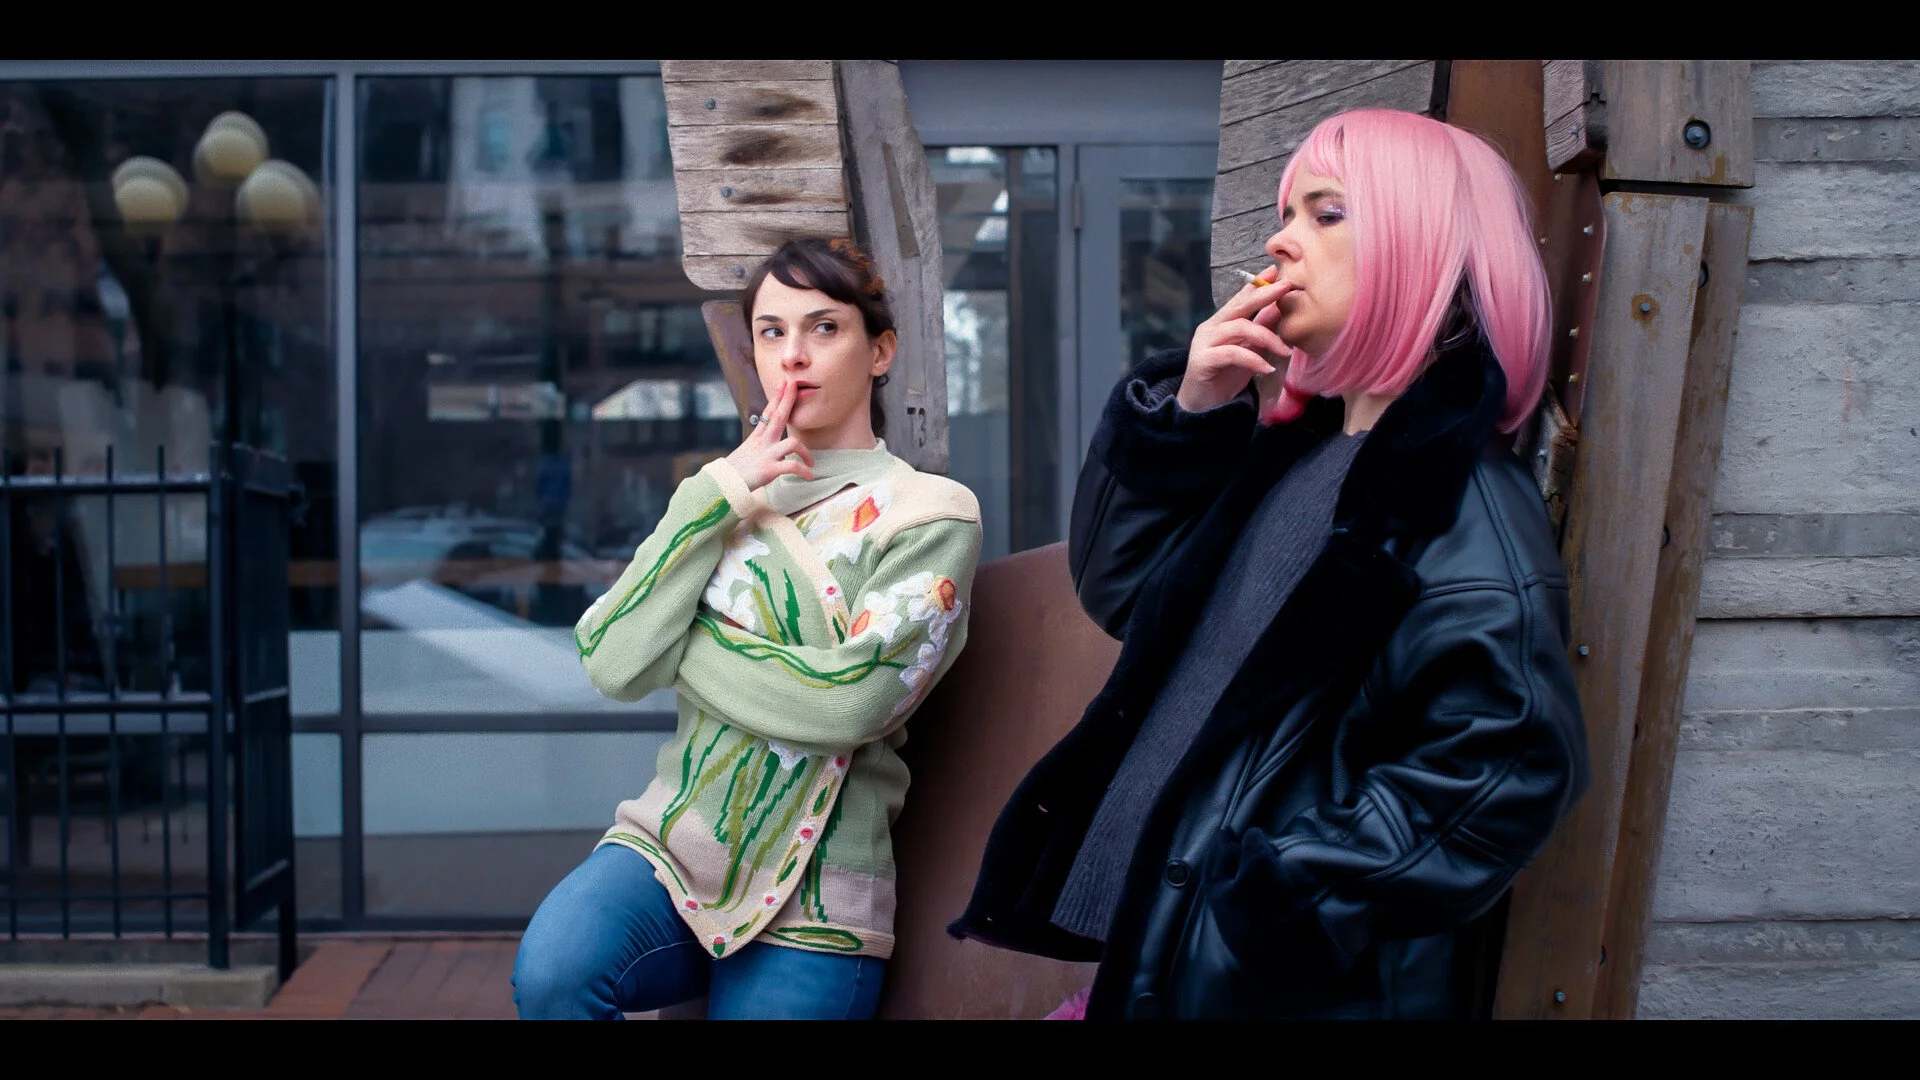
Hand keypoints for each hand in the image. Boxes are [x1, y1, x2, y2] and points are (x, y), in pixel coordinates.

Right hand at [725, 378, 815, 489]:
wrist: (723, 485)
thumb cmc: (736, 472)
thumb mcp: (747, 453)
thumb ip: (760, 446)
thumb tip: (772, 446)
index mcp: (757, 438)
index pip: (768, 413)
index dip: (777, 397)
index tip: (783, 382)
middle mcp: (762, 443)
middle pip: (778, 416)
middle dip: (787, 400)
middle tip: (794, 385)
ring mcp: (766, 455)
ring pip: (792, 442)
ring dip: (805, 452)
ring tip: (811, 463)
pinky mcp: (769, 469)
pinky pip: (792, 466)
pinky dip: (803, 470)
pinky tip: (810, 476)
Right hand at [1177, 269, 1292, 413]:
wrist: (1202, 408)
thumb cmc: (1225, 378)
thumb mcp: (1250, 351)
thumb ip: (1261, 330)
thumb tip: (1279, 308)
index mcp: (1221, 323)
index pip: (1240, 299)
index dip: (1257, 284)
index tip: (1275, 271)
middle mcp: (1211, 328)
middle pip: (1238, 306)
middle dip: (1264, 295)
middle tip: (1286, 288)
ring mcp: (1204, 342)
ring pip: (1239, 328)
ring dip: (1267, 337)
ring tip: (1286, 351)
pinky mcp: (1202, 360)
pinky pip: (1232, 353)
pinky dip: (1253, 359)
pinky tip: (1267, 368)